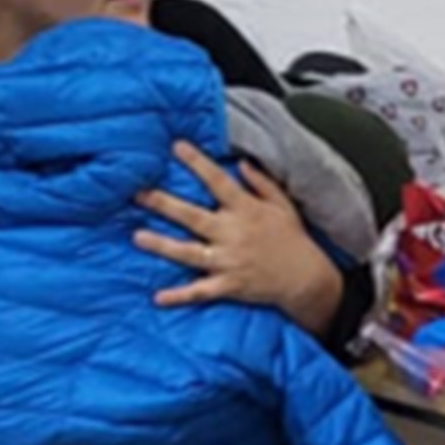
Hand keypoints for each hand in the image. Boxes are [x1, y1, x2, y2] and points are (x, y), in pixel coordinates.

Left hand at [132, 141, 342, 331]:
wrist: (308, 279)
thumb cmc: (295, 240)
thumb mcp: (283, 205)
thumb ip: (262, 183)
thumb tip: (242, 163)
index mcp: (246, 210)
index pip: (217, 181)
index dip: (197, 162)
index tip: (176, 146)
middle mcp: (233, 233)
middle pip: (192, 216)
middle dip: (163, 204)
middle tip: (137, 194)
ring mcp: (229, 261)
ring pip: (188, 252)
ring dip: (162, 245)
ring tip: (137, 237)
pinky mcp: (230, 285)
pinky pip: (200, 291)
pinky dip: (180, 296)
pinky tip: (159, 298)